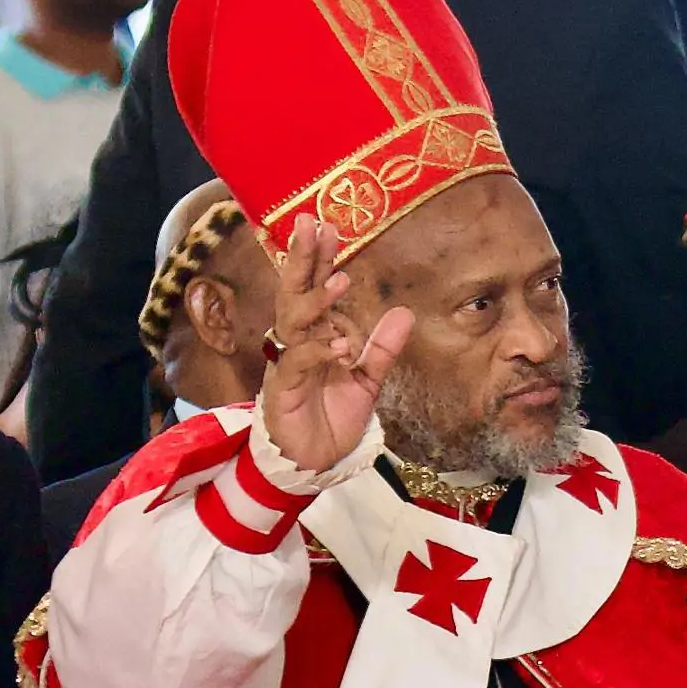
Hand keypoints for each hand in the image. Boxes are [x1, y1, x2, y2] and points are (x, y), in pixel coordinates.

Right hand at [253, 218, 408, 475]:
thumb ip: (382, 348)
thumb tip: (404, 313)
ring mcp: (286, 365)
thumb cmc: (332, 419)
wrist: (315, 464)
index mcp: (314, 336)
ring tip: (340, 280)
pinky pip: (297, 363)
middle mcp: (295, 343)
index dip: (318, 258)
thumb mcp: (367, 380)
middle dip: (302, 258)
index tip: (326, 225)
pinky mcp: (282, 391)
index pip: (313, 288)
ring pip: (292, 322)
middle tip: (310, 223)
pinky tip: (341, 345)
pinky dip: (319, 352)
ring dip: (315, 300)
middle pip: (294, 293)